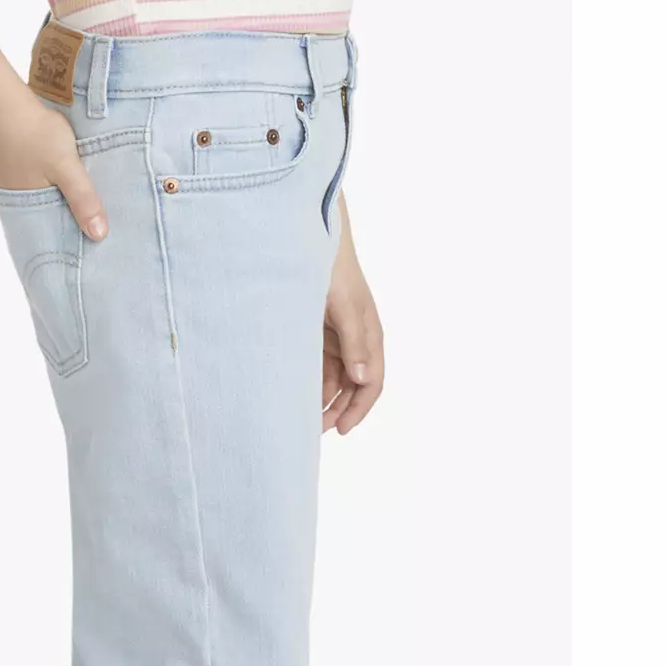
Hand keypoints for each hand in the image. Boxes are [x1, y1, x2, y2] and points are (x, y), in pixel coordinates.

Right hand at [0, 98, 107, 240]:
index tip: (89, 246)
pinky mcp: (7, 166)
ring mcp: (8, 183)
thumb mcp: (66, 167)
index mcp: (27, 209)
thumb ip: (83, 200)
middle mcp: (13, 201)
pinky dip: (46, 187)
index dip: (69, 242)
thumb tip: (99, 236)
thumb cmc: (35, 134)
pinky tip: (59, 182)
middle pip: (45, 220)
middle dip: (65, 224)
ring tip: (79, 207)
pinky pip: (31, 185)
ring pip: (39, 201)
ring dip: (56, 203)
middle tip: (90, 229)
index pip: (51, 238)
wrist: (3, 100)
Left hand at [322, 196, 384, 434]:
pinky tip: (293, 395)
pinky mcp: (316, 332)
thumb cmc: (331, 265)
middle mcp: (355, 339)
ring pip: (332, 379)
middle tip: (312, 431)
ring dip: (320, 399)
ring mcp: (336, 336)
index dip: (358, 409)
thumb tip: (363, 379)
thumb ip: (353, 341)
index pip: (371, 382)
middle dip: (336, 410)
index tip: (340, 429)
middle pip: (351, 386)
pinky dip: (308, 382)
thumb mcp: (343, 304)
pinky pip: (316, 365)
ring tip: (299, 418)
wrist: (308, 235)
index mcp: (368, 333)